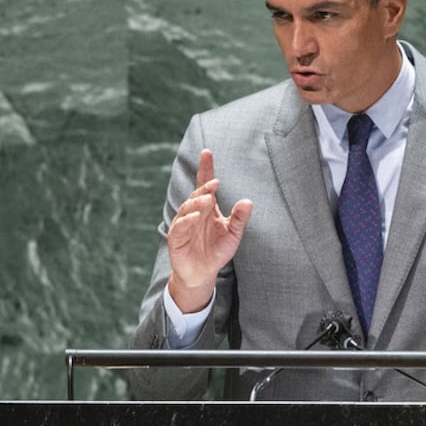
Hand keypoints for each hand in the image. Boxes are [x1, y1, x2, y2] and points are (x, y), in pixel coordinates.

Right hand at [167, 149, 252, 311]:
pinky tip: (195, 216)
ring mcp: (183, 224)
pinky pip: (180, 226)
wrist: (202, 273)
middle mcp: (194, 212)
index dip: (206, 168)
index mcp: (207, 208)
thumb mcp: (233, 234)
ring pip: (188, 208)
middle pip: (197, 195)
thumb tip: (248, 201)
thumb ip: (239, 218)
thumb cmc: (216, 251)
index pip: (205, 183)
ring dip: (197, 202)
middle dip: (205, 187)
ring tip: (208, 198)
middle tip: (215, 182)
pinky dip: (187, 220)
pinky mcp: (176, 237)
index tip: (207, 152)